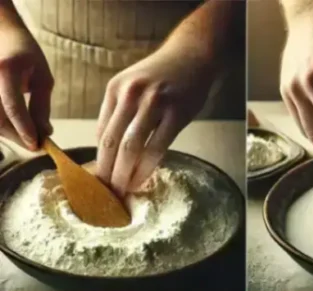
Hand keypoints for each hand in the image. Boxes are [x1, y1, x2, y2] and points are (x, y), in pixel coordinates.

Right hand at [0, 20, 51, 149]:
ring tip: (26, 135)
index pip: (13, 106)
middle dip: (17, 136)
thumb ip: (41, 106)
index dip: (25, 129)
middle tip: (35, 146)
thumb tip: (45, 133)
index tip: (37, 146)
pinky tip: (14, 127)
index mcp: (6, 69)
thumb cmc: (25, 55)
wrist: (0, 33)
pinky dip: (1, 126)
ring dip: (8, 134)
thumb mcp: (41, 78)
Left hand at [95, 42, 214, 194]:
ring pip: (131, 147)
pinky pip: (157, 147)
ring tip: (122, 190)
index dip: (99, 158)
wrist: (193, 56)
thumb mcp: (133, 85)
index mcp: (115, 89)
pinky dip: (147, 167)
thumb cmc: (164, 75)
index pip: (101, 132)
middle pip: (111, 142)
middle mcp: (131, 95)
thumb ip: (121, 112)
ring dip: (124, 173)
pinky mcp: (176, 114)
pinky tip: (143, 178)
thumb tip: (110, 148)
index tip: (99, 178)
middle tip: (105, 192)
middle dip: (106, 171)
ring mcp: (154, 104)